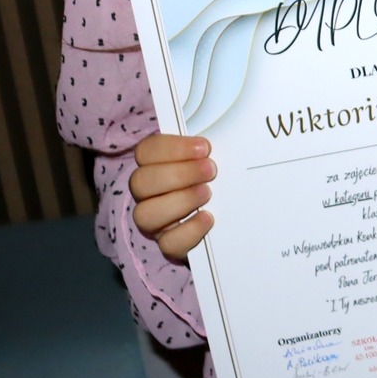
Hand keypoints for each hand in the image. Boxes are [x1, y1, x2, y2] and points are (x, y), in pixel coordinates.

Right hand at [131, 134, 214, 261]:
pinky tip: (208, 218)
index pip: (146, 151)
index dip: (172, 148)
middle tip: (210, 170)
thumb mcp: (212, 159)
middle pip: (140, 182)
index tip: (204, 147)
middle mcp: (148, 194)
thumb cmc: (218, 179)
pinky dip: (189, 231)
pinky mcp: (171, 245)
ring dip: (179, 201)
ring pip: (145, 215)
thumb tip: (224, 132)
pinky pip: (168, 244)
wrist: (236, 217)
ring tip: (207, 193)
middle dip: (178, 174)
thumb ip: (208, 149)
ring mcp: (156, 222)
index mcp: (154, 166)